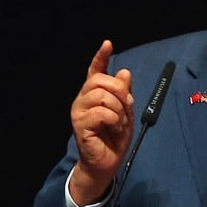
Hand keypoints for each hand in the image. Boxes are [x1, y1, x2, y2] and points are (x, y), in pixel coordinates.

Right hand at [68, 40, 133, 205]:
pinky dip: (114, 119)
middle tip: (127, 107)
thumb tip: (124, 72)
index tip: (107, 43)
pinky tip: (114, 128)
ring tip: (120, 122)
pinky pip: (101, 112)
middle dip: (120, 92)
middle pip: (101, 80)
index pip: (94, 70)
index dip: (100, 56)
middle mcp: (83, 99)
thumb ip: (125, 94)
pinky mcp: (80, 125)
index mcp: (94, 94)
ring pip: (102, 95)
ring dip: (118, 109)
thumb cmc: (114, 138)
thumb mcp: (126, 113)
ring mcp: (79, 111)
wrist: (106, 163)